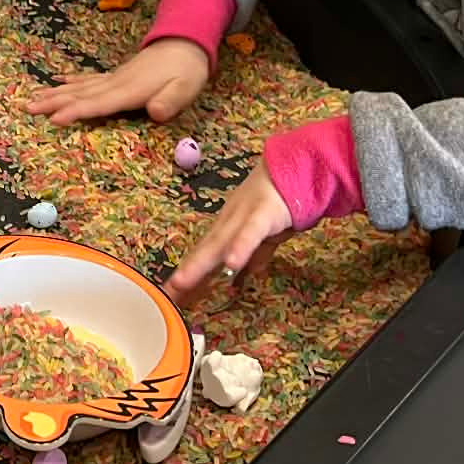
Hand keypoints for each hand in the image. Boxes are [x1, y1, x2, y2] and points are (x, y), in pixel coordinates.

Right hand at [26, 38, 210, 125]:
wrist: (185, 42)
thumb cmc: (187, 70)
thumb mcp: (186, 87)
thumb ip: (170, 101)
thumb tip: (155, 113)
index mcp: (130, 90)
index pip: (99, 103)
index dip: (77, 111)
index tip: (54, 119)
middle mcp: (116, 82)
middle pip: (80, 93)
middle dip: (53, 102)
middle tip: (27, 108)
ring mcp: (113, 77)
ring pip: (78, 86)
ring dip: (54, 93)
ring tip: (32, 99)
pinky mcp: (115, 75)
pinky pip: (87, 79)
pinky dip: (70, 81)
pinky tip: (56, 81)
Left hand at [166, 162, 294, 308]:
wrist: (296, 167)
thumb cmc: (278, 202)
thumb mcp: (264, 233)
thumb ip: (254, 253)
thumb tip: (243, 275)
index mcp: (228, 227)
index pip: (203, 254)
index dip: (188, 274)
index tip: (171, 295)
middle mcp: (228, 222)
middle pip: (203, 251)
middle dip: (184, 273)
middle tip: (167, 295)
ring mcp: (243, 215)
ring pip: (218, 242)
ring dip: (199, 263)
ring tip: (182, 282)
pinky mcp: (264, 213)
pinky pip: (251, 233)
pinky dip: (241, 247)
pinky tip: (231, 264)